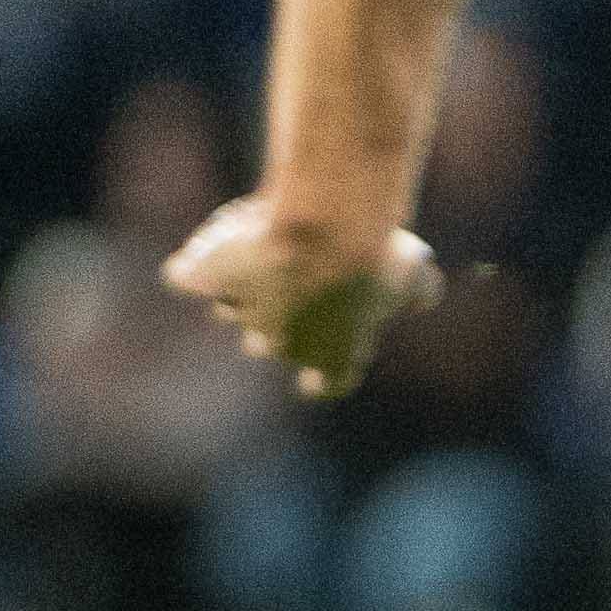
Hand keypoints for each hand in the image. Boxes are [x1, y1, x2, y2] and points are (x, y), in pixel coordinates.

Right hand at [163, 194, 439, 399]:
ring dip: (243, 289)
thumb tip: (423, 295)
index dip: (327, 376)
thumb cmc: (376, 252)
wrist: (327, 227)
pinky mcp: (207, 277)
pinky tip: (195, 258)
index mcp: (335, 354)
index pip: (331, 382)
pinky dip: (190, 268)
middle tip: (290, 289)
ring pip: (233, 309)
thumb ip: (418, 289)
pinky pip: (187, 277)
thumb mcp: (411, 269)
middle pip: (272, 343)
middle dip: (279, 321)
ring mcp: (240, 311)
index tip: (320, 378)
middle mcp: (282, 343)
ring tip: (254, 256)